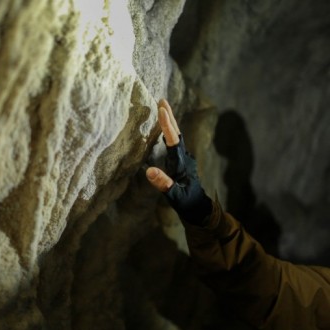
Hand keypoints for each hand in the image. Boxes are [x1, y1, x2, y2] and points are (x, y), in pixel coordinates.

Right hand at [145, 99, 212, 225]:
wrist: (199, 209)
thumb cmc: (187, 204)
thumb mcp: (175, 197)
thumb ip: (164, 184)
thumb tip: (149, 171)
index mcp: (181, 163)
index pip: (173, 140)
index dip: (166, 124)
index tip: (161, 109)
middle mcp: (183, 157)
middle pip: (176, 133)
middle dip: (169, 116)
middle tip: (162, 100)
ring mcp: (183, 159)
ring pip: (176, 136)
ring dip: (169, 122)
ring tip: (162, 109)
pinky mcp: (181, 162)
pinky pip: (174, 142)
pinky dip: (169, 132)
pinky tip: (164, 130)